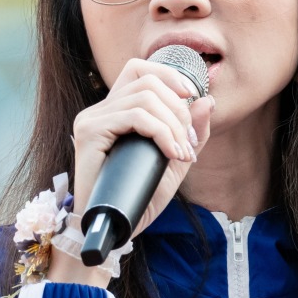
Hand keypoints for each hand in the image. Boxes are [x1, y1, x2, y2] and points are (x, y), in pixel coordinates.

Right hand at [48, 57, 213, 284]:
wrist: (116, 229)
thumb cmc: (140, 198)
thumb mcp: (175, 162)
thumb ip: (191, 134)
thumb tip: (207, 100)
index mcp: (116, 110)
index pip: (140, 68)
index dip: (170, 75)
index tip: (192, 97)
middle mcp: (100, 110)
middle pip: (147, 80)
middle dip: (179, 108)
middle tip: (187, 142)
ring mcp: (92, 120)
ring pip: (144, 97)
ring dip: (174, 124)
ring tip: (182, 152)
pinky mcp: (89, 133)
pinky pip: (134, 116)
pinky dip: (161, 132)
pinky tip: (173, 153)